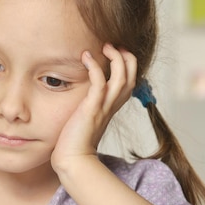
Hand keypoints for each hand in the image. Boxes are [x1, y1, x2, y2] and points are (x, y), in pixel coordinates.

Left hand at [51, 43, 136, 171]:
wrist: (72, 159)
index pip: (129, 82)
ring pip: (121, 77)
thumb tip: (81, 99)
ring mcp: (103, 107)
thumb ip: (88, 107)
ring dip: (116, 58)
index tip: (115, 53)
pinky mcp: (91, 109)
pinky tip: (86, 56)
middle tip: (113, 45)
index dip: (127, 65)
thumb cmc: (74, 142)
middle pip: (131, 76)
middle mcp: (111, 106)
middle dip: (126, 57)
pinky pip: (99, 83)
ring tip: (106, 45)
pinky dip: (95, 67)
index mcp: (111, 107)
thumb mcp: (86, 119)